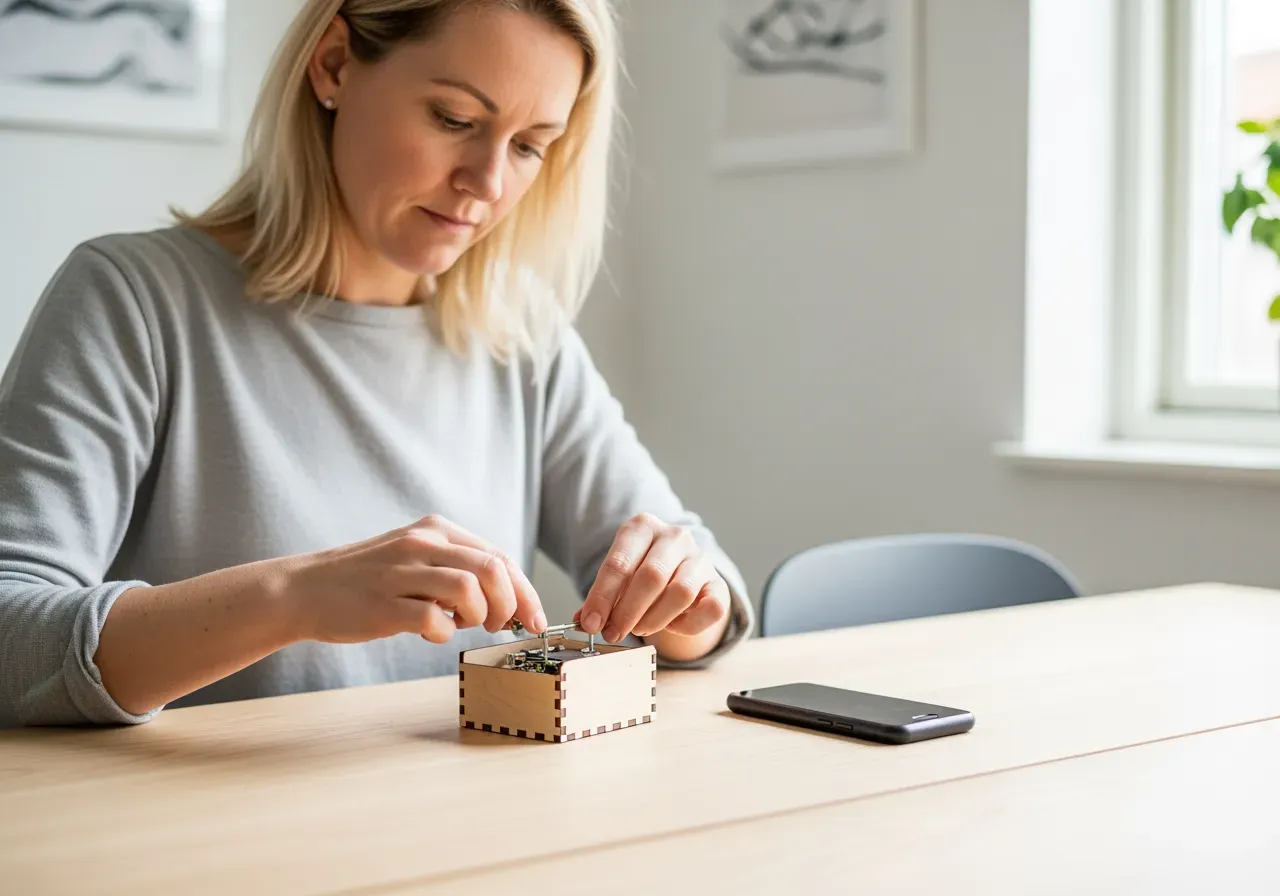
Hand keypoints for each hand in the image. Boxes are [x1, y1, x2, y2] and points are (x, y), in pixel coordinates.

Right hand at [280, 515, 544, 643]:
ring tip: (462, 625)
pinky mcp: (382, 604)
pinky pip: (432, 619)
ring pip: (468, 589)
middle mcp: (422, 544)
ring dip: (478, 616)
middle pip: (493, 569)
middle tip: (499, 626)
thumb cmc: (368, 580)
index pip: (499, 556)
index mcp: (436, 530)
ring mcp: (401, 572)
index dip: (525, 591)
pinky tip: (431, 632)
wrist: (304, 589)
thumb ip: (456, 568)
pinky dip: (442, 632)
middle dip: (510, 605)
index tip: (534, 619)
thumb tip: (507, 598)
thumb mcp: (415, 557)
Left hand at [574, 513, 729, 643]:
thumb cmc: (643, 574)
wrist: (682, 572)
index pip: (619, 562)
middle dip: (627, 611)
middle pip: (651, 576)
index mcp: (643, 527)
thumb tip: (584, 621)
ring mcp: (700, 558)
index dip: (602, 596)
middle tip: (613, 632)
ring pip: (681, 592)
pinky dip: (687, 624)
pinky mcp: (719, 584)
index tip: (591, 623)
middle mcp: (675, 536)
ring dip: (654, 618)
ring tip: (640, 628)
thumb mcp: (619, 576)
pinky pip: (708, 609)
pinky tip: (672, 625)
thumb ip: (601, 597)